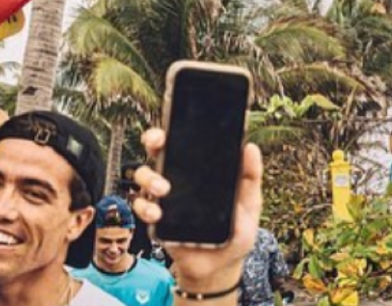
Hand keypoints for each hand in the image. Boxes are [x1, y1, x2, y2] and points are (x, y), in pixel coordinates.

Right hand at [131, 129, 263, 293]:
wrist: (219, 268)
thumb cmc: (234, 234)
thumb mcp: (249, 205)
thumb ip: (250, 178)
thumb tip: (250, 148)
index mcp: (198, 172)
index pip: (182, 144)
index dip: (174, 130)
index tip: (172, 124)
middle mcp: (177, 179)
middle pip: (157, 151)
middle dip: (152, 141)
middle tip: (158, 145)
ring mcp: (163, 198)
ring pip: (144, 175)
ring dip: (149, 177)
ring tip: (163, 190)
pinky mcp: (155, 218)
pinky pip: (141, 205)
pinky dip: (146, 207)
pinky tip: (158, 213)